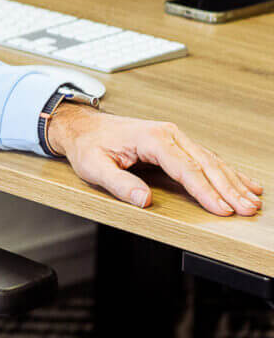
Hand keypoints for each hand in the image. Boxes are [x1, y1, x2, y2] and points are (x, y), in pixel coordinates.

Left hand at [46, 102, 262, 216]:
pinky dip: (228, 173)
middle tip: (247, 209)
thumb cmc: (90, 145)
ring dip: (234, 182)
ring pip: (211, 161)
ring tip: (253, 201)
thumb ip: (118, 183)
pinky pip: (207, 159)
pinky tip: (245, 183)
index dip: (205, 191)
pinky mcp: (177, 144)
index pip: (185, 168)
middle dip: (229, 189)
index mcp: (152, 137)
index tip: (222, 210)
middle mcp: (169, 134)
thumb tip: (143, 199)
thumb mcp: (94, 166)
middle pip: (206, 164)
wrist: (84, 127)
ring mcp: (175, 137)